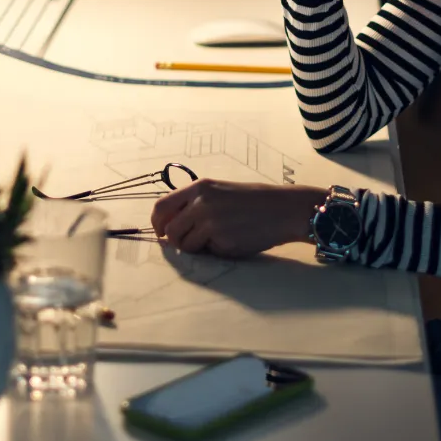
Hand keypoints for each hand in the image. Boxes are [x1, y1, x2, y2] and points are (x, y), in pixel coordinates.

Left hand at [151, 179, 326, 257]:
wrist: (283, 209)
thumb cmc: (254, 201)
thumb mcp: (220, 192)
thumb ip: (195, 203)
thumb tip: (170, 226)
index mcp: (199, 188)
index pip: (161, 206)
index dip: (157, 223)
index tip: (160, 233)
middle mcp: (200, 203)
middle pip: (170, 230)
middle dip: (177, 241)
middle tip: (192, 243)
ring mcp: (210, 222)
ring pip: (186, 245)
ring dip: (197, 248)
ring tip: (218, 239)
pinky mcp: (221, 241)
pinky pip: (208, 253)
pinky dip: (216, 251)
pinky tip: (232, 241)